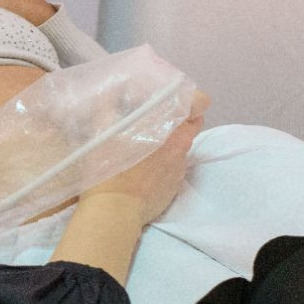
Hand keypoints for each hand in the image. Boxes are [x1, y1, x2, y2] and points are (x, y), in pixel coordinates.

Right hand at [77, 92, 209, 225]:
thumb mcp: (104, 132)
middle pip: (186, 130)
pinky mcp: (171, 192)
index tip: (174, 100)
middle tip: (150, 121)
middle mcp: (181, 153)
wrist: (114, 212)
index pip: (198, 108)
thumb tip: (112, 91)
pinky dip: (159, 167)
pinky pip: (170, 171)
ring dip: (164, 146)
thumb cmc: (110, 168)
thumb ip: (110, 108)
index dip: (190, 100)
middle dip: (172, 123)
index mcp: (173, 135)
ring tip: (140, 148)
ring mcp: (177, 175)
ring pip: (177, 152)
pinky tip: (139, 172)